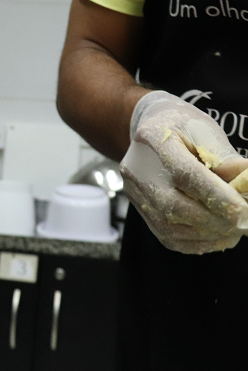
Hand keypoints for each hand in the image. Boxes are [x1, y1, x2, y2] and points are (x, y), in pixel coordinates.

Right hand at [120, 91, 247, 253]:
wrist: (149, 130)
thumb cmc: (182, 128)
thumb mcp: (205, 131)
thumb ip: (225, 158)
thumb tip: (246, 185)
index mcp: (153, 139)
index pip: (184, 174)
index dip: (215, 195)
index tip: (242, 210)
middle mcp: (136, 168)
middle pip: (172, 204)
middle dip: (214, 219)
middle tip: (243, 223)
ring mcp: (133, 191)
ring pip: (169, 225)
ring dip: (208, 233)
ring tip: (235, 230)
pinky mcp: (138, 208)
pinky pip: (166, 235)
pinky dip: (196, 243)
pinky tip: (218, 236)